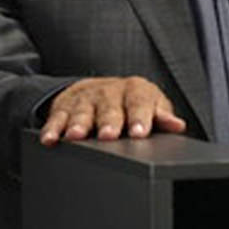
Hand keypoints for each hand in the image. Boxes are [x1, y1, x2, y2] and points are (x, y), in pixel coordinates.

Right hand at [39, 76, 186, 145]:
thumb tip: (177, 125)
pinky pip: (57, 117)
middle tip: (109, 136)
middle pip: (110, 106)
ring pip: (82, 111)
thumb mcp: (151, 106)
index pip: (140, 102)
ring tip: (76, 136)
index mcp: (136, 90)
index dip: (140, 117)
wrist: (99, 89)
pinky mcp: (65, 106)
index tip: (139, 133)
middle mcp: (111, 91)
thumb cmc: (131, 103)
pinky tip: (50, 139)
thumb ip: (162, 117)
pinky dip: (52, 128)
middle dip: (109, 121)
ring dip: (78, 124)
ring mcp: (87, 98)